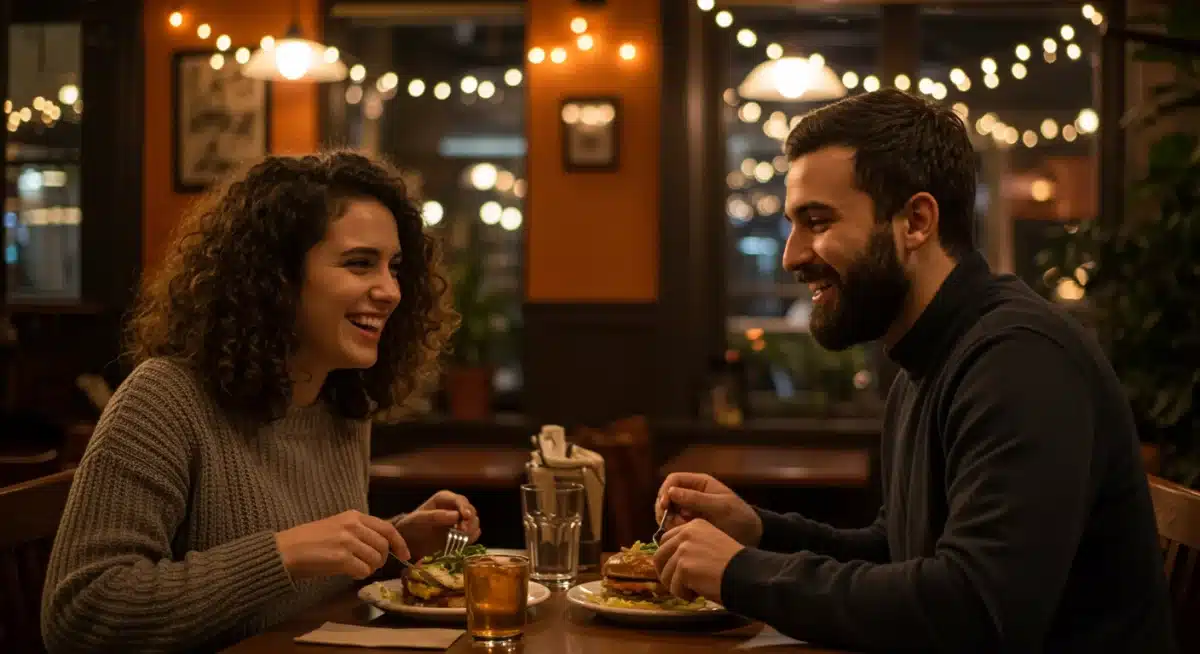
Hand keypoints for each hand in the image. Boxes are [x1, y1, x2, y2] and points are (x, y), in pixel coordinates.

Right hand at [275, 510, 408, 580]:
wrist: (286, 550)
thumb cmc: (309, 540)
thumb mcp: (337, 526)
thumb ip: (359, 531)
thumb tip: (381, 545)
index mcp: (354, 516)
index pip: (387, 528)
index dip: (399, 543)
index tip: (405, 555)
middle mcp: (353, 525)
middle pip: (384, 546)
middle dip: (381, 559)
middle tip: (370, 565)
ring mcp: (348, 541)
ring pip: (375, 559)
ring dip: (369, 568)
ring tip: (354, 567)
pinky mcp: (342, 557)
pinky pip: (363, 570)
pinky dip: (359, 574)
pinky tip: (347, 572)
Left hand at [395, 490, 481, 560]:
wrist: (410, 541)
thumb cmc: (412, 526)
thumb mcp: (419, 519)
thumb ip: (436, 516)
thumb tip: (456, 515)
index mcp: (445, 499)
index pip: (460, 500)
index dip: (465, 507)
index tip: (466, 516)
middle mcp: (455, 507)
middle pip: (471, 511)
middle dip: (469, 521)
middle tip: (462, 531)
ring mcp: (460, 521)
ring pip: (474, 522)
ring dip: (471, 530)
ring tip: (461, 538)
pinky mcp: (461, 533)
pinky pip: (472, 534)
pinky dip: (471, 538)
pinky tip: (463, 542)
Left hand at [652, 518, 744, 603]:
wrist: (745, 573)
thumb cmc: (733, 564)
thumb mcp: (710, 544)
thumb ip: (691, 546)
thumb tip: (670, 562)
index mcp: (693, 526)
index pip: (666, 540)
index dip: (667, 558)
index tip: (672, 570)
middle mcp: (686, 534)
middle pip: (659, 556)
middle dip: (665, 573)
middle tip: (676, 585)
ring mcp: (683, 549)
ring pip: (665, 574)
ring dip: (676, 587)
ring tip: (692, 591)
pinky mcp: (684, 566)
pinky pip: (674, 587)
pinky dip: (684, 595)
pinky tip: (697, 594)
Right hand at [656, 472, 762, 545]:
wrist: (750, 535)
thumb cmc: (739, 516)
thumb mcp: (720, 507)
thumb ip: (696, 499)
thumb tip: (671, 492)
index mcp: (700, 484)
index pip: (674, 480)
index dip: (665, 491)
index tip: (664, 506)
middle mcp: (691, 494)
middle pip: (666, 496)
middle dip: (665, 509)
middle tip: (672, 523)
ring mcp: (688, 509)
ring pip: (667, 511)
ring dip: (669, 521)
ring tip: (683, 529)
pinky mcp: (688, 524)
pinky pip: (673, 524)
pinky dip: (674, 529)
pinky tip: (684, 535)